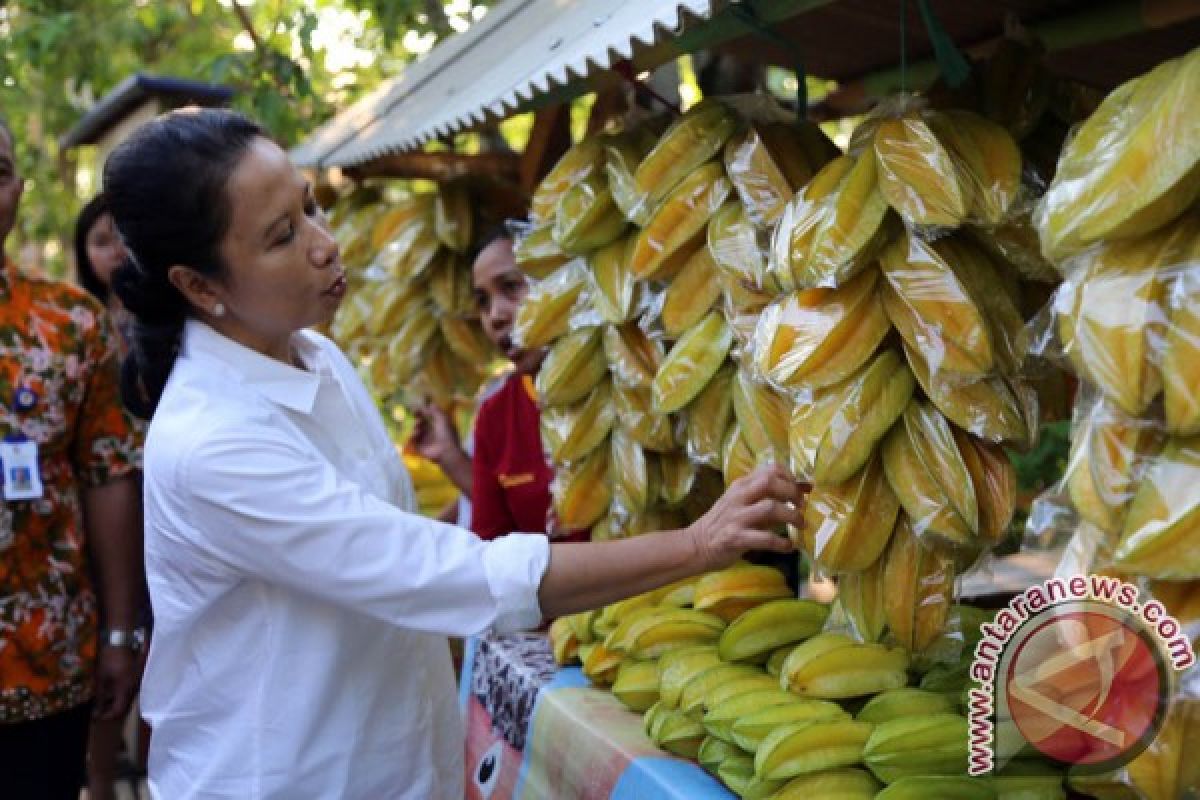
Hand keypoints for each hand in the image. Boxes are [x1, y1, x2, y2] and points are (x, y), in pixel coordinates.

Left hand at [94, 645, 139, 720]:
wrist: (122, 640)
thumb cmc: (109, 659)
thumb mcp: (101, 678)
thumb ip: (100, 696)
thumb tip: (96, 711)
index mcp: (125, 689)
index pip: (119, 710)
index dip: (108, 716)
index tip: (97, 716)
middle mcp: (134, 687)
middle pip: (124, 704)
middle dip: (111, 708)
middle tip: (99, 708)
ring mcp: (137, 679)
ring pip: (127, 695)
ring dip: (116, 699)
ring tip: (103, 697)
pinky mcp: (137, 673)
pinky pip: (130, 687)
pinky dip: (120, 690)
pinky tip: (112, 687)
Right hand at [408, 403, 461, 465]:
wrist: (445, 451)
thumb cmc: (446, 434)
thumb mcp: (443, 419)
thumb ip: (436, 411)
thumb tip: (430, 404)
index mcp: (436, 424)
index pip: (426, 416)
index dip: (420, 412)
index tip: (415, 408)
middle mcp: (430, 431)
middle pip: (419, 422)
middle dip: (416, 419)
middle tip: (417, 418)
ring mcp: (424, 439)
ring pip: (415, 430)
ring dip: (415, 427)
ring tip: (418, 428)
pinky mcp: (419, 447)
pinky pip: (411, 440)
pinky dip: (412, 436)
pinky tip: (416, 434)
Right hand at [685, 464, 809, 571]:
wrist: (696, 545)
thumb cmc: (723, 523)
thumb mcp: (743, 503)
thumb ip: (768, 497)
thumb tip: (803, 490)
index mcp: (741, 485)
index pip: (770, 469)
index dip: (790, 477)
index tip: (799, 490)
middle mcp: (739, 497)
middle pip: (770, 482)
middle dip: (792, 492)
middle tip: (801, 506)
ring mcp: (736, 517)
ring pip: (770, 508)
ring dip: (791, 516)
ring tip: (800, 525)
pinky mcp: (735, 538)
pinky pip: (765, 538)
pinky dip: (781, 542)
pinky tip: (788, 546)